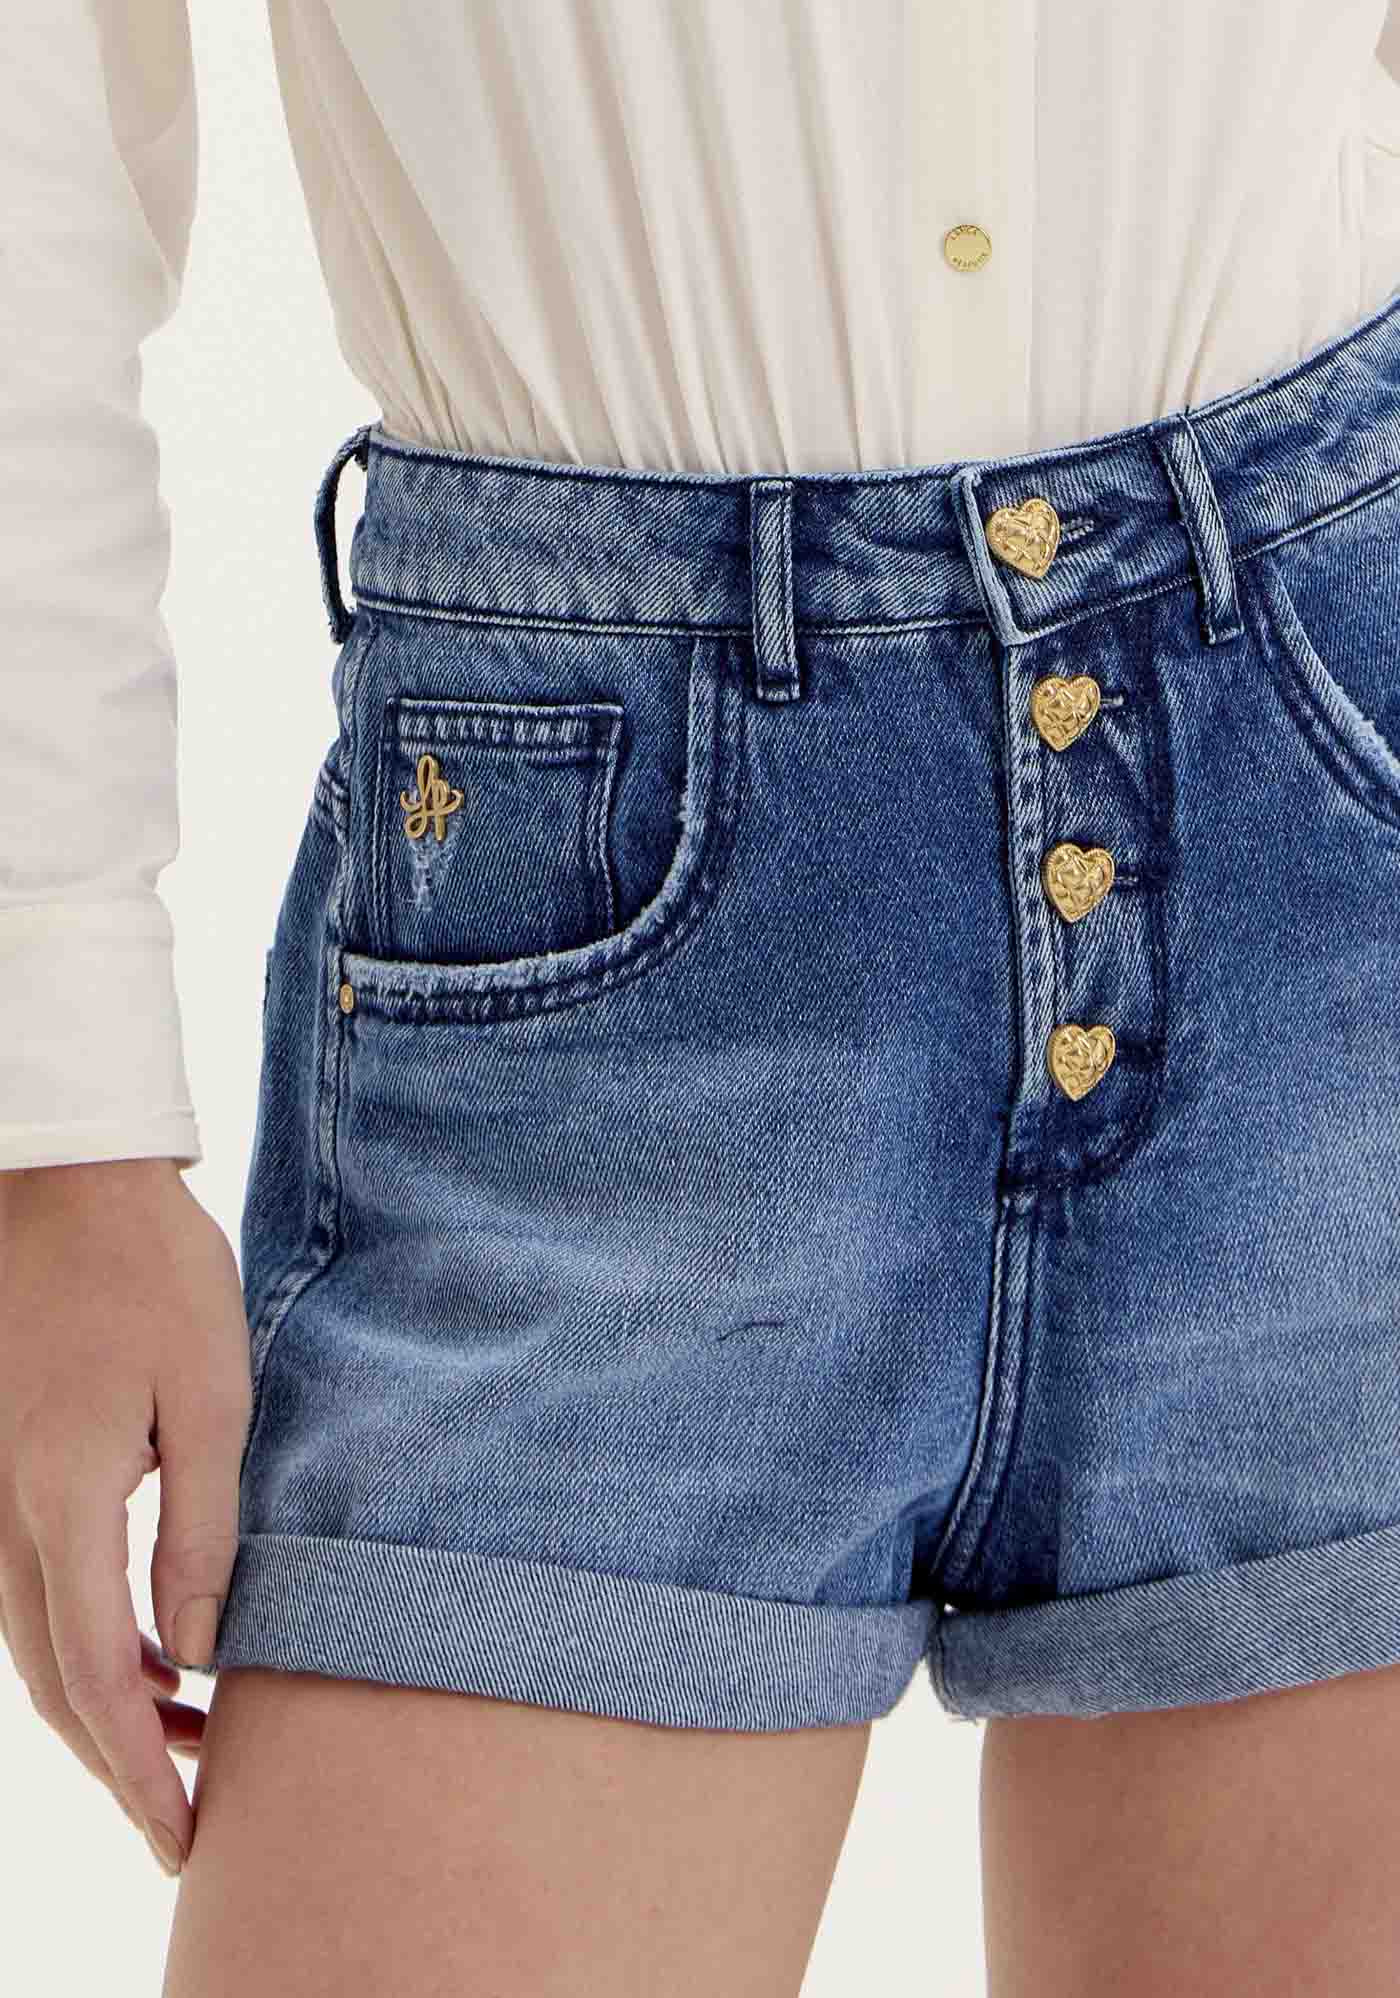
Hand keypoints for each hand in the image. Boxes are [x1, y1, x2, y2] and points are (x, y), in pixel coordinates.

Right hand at [0, 1158, 251, 1876]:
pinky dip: (87, 1643)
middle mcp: (7, 1515)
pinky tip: (152, 1651)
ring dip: (106, 1706)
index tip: (184, 1836)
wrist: (69, 1185)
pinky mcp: (7, 1470)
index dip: (138, 1771)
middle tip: (187, 1824)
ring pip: (35, 1645)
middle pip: (51, 1684)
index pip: (96, 1679)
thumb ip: (202, 1528)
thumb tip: (201, 1650)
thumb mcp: (209, 1396)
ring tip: (194, 1742)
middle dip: (118, 1763)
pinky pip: (33, 1590)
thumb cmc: (153, 1276)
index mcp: (63, 1502)